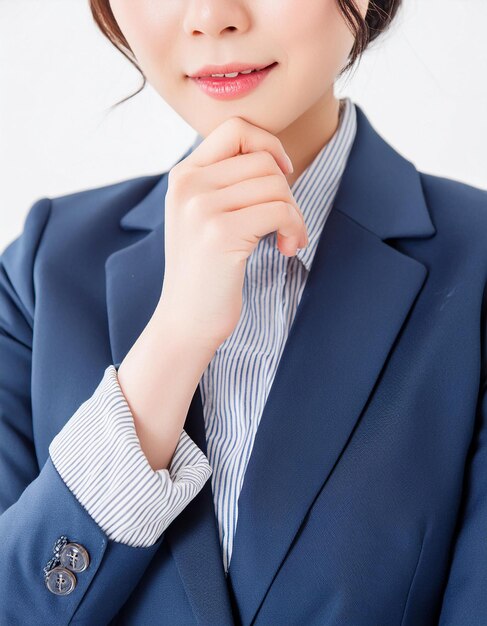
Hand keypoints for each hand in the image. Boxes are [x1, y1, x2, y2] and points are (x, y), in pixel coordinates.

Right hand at [157, 116, 308, 350]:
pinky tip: (287, 248)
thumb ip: (225, 182)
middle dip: (287, 191)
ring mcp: (201, 207)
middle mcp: (188, 184)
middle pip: (263, 160)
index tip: (281, 176)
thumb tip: (274, 156)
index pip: (235, 128)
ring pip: (276, 185)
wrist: (186, 319)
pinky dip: (294, 228)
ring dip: (294, 214)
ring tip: (287, 238)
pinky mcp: (221, 233)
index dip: (268, 146)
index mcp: (183, 175)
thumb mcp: (203, 216)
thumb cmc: (206, 271)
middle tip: (285, 223)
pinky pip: (280, 211)